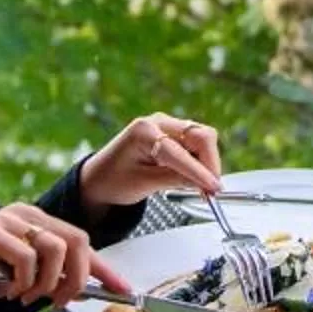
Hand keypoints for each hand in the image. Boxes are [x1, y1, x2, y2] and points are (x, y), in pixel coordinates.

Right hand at [0, 201, 125, 305]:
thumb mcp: (23, 277)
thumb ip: (50, 276)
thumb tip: (83, 289)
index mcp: (39, 222)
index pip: (82, 241)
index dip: (104, 268)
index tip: (123, 290)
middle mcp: (27, 215)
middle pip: (76, 240)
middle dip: (77, 278)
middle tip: (59, 301)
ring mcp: (7, 220)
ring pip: (54, 248)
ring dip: (46, 283)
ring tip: (26, 296)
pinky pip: (24, 257)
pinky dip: (23, 282)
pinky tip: (9, 291)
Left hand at [81, 112, 224, 209]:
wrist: (98, 178)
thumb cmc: (113, 181)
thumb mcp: (143, 184)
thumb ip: (175, 180)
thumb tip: (205, 183)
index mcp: (143, 132)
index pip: (179, 152)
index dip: (200, 171)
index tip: (214, 188)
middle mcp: (158, 122)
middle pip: (200, 135)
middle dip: (210, 162)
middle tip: (212, 189)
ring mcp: (167, 125)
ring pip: (202, 138)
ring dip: (207, 162)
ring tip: (202, 186)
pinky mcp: (173, 132)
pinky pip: (196, 142)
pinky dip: (201, 160)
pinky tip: (195, 176)